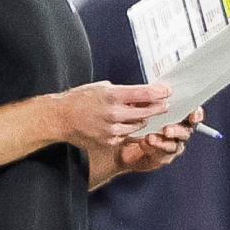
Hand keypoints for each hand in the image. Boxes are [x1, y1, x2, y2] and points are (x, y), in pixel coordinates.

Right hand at [51, 79, 170, 149]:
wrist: (62, 118)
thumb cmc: (80, 100)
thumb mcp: (102, 88)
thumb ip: (122, 92)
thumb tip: (142, 94)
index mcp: (112, 96)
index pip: (143, 94)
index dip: (159, 92)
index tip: (167, 91)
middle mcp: (114, 113)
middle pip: (146, 111)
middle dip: (158, 107)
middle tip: (165, 104)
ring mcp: (112, 129)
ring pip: (138, 125)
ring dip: (141, 119)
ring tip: (138, 114)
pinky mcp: (109, 140)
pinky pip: (126, 135)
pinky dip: (126, 129)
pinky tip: (119, 124)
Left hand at [116, 107, 202, 173]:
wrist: (128, 142)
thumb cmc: (140, 120)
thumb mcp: (144, 106)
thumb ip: (151, 100)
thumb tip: (151, 90)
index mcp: (181, 116)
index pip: (193, 114)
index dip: (196, 114)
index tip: (193, 115)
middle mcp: (181, 131)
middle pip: (186, 131)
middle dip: (177, 130)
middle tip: (166, 130)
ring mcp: (173, 145)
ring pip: (174, 144)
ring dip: (163, 142)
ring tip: (150, 138)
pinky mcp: (163, 156)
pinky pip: (161, 154)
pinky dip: (153, 148)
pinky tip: (144, 143)